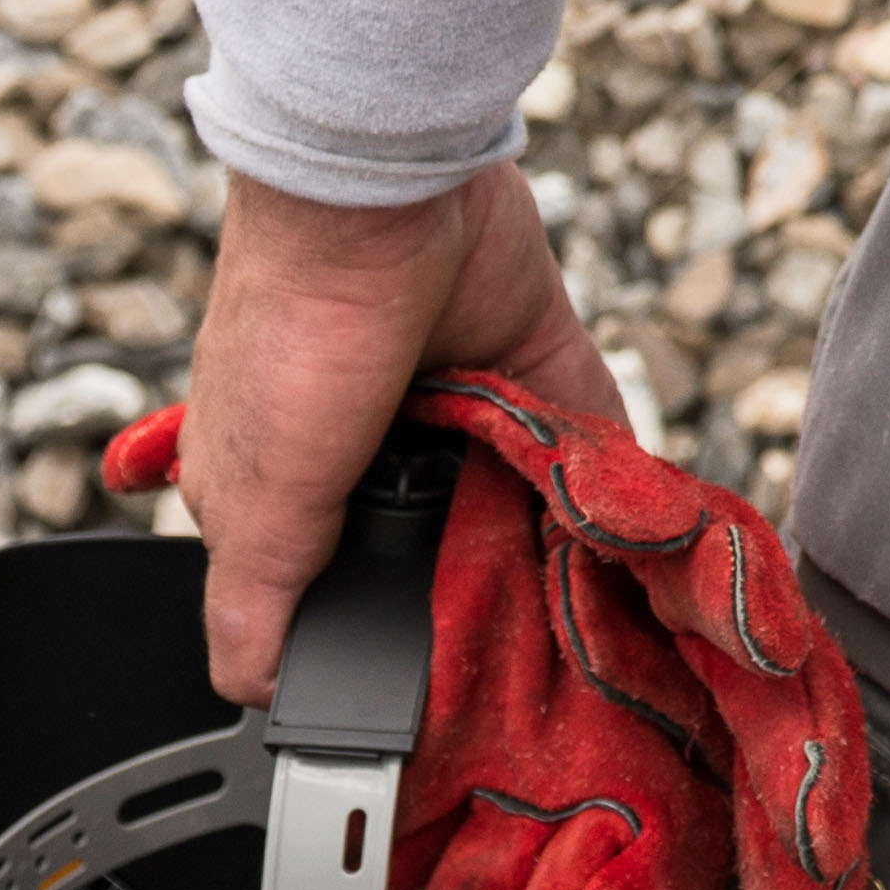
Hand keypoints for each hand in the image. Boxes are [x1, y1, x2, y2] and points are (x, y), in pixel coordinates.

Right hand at [177, 161, 626, 698]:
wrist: (384, 198)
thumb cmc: (295, 333)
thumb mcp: (251, 500)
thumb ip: (254, 603)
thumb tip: (255, 692)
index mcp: (288, 483)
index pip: (333, 584)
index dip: (373, 632)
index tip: (428, 691)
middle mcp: (376, 445)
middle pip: (439, 550)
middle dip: (478, 594)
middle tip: (527, 659)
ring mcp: (461, 402)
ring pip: (517, 501)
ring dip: (550, 545)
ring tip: (594, 616)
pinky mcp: (534, 361)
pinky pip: (586, 437)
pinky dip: (612, 481)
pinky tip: (638, 538)